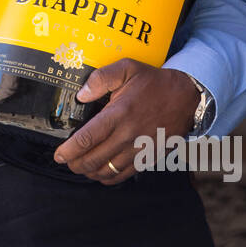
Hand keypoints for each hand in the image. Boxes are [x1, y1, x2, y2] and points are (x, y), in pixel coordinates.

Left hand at [52, 59, 198, 184]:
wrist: (187, 97)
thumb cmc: (154, 82)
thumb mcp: (127, 68)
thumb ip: (101, 78)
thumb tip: (81, 95)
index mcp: (119, 113)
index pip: (87, 138)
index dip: (69, 151)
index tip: (58, 155)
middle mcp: (128, 134)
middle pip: (93, 159)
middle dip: (75, 164)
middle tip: (66, 161)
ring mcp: (139, 148)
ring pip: (107, 170)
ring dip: (90, 172)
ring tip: (81, 167)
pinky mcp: (149, 157)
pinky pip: (125, 174)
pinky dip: (109, 178)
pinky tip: (101, 173)